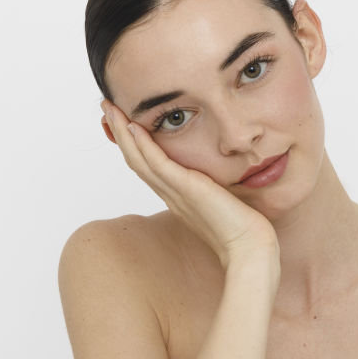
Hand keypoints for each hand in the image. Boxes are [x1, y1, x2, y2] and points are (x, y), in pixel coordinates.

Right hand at [102, 100, 278, 268]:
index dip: (134, 146)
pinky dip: (143, 145)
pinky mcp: (187, 190)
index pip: (149, 168)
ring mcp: (176, 194)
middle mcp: (172, 196)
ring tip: (110, 108)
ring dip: (123, 133)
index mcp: (179, 199)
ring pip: (139, 160)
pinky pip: (158, 164)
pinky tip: (133, 126)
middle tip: (107, 108)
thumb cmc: (245, 232)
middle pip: (136, 161)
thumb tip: (224, 180)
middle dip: (121, 134)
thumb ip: (219, 190)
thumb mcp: (227, 203)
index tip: (124, 124)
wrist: (250, 250)